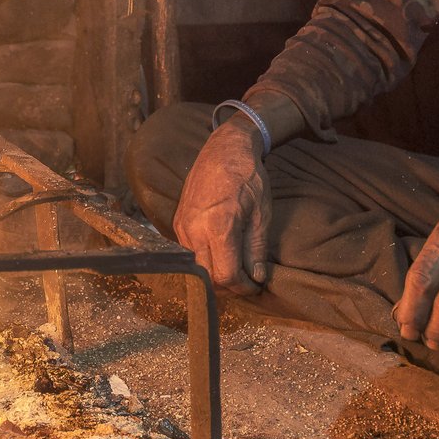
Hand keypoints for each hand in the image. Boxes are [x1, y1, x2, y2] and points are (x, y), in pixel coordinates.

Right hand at [173, 123, 269, 294]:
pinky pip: (189, 253)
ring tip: (235, 268)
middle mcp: (194, 230)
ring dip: (215, 274)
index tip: (255, 286)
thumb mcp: (260, 214)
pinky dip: (205, 260)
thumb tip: (256, 277)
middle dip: (228, 286)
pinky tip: (221, 253)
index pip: (225, 276)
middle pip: (206, 278)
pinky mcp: (177, 223)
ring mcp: (182, 227)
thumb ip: (256, 249)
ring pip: (195, 267)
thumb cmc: (247, 178)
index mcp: (218, 227)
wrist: (224, 150)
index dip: (242, 287)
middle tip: (246, 281)